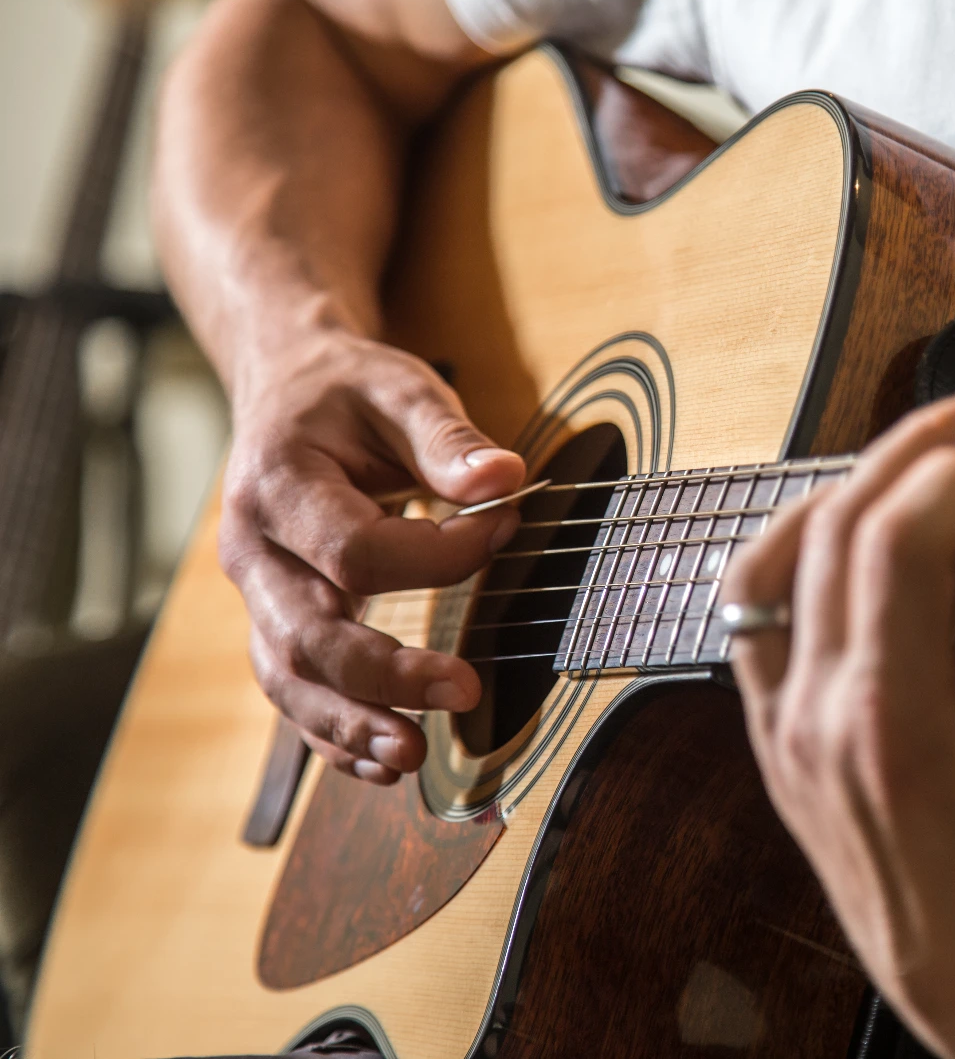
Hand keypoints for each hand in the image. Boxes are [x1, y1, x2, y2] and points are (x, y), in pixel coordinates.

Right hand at [219, 327, 525, 784]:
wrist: (287, 391)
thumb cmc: (347, 392)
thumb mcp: (400, 389)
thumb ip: (446, 439)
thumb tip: (505, 480)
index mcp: (277, 484)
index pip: (354, 549)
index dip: (438, 555)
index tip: (507, 526)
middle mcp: (251, 549)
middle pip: (305, 632)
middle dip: (384, 673)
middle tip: (464, 690)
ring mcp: (256, 593)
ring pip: (286, 676)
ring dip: (347, 723)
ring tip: (409, 755)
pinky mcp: (274, 618)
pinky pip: (291, 689)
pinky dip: (331, 732)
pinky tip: (380, 761)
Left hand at [724, 381, 954, 1058]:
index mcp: (895, 724)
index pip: (893, 545)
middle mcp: (816, 719)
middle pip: (833, 532)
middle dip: (911, 449)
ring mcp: (781, 729)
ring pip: (770, 565)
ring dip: (840, 493)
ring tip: (909, 461)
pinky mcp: (773, 740)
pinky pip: (751, 620)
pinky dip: (792, 557)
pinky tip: (841, 538)